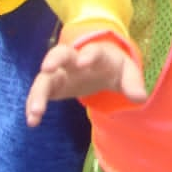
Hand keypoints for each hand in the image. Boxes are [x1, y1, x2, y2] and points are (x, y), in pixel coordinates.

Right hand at [25, 37, 145, 126]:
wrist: (101, 65)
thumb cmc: (115, 67)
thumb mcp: (128, 72)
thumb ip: (133, 83)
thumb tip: (139, 98)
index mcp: (97, 53)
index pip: (93, 51)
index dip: (88, 55)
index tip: (83, 62)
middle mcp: (74, 59)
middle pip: (61, 53)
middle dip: (54, 59)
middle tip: (47, 68)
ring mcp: (61, 71)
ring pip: (45, 77)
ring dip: (38, 93)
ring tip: (35, 113)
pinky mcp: (53, 85)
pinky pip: (39, 93)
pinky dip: (34, 105)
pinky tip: (32, 121)